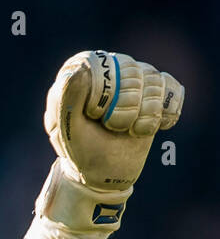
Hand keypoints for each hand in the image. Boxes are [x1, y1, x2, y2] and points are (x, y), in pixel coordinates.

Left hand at [44, 50, 183, 191]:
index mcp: (79, 74)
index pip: (104, 66)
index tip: (97, 116)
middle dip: (127, 108)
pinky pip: (171, 86)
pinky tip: (148, 126)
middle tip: (114, 127)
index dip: (107, 94)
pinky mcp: (154, 91)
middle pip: (133, 71)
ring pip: (154, 80)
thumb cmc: (81, 153)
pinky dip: (165, 112)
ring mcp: (132, 79)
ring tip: (131, 130)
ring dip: (146, 114)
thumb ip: (66, 100)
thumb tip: (79, 68)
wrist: (106, 173)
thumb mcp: (67, 132)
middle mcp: (107, 70)